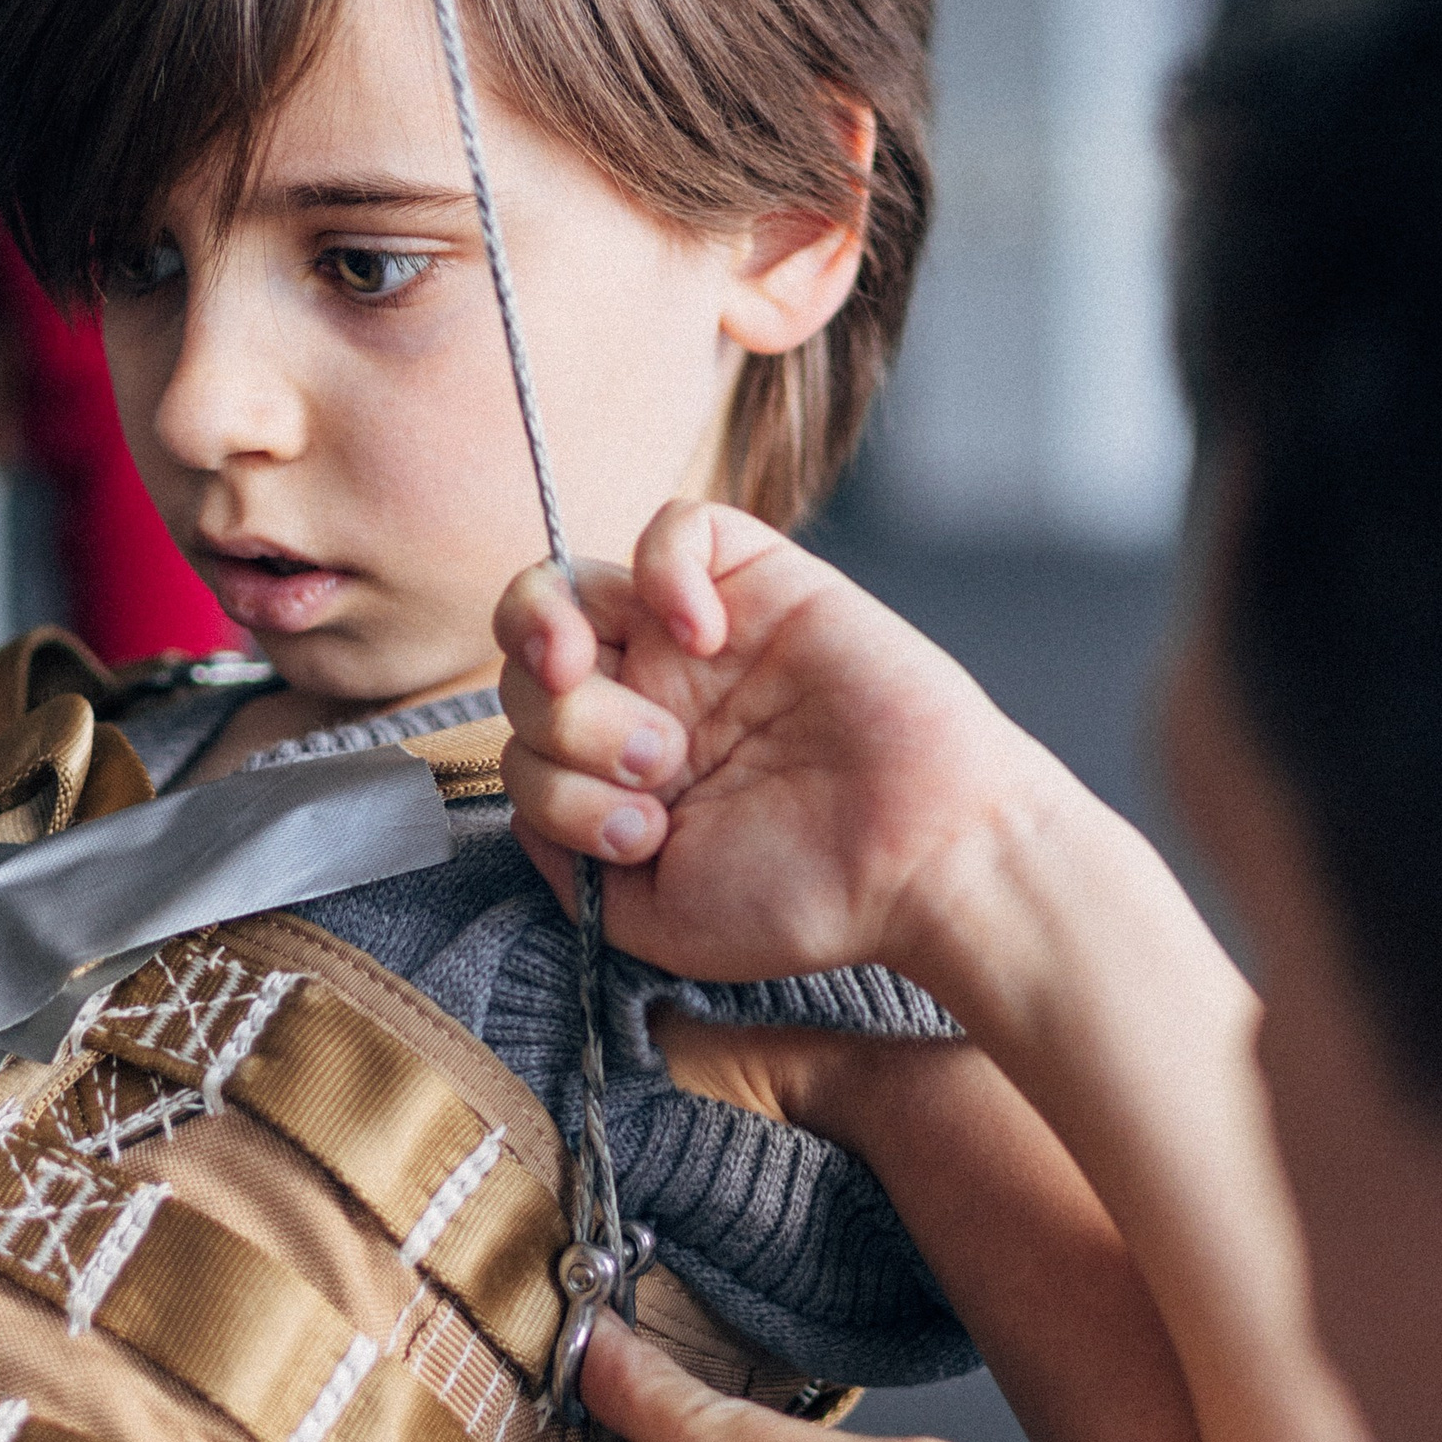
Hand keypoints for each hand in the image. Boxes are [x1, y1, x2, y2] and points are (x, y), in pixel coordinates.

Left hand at [495, 501, 1048, 991]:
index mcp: (615, 764)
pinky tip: (705, 636)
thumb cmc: (805, 897)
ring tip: (664, 736)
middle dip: (560, 725)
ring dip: (577, 656)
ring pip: (566, 586)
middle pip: (524, 656)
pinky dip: (661, 569)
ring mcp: (696, 633)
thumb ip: (563, 858)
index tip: (637, 835)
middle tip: (653, 774)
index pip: (518, 729)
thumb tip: (519, 798)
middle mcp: (646, 689)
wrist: (922, 862)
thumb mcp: (650, 915)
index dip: (547, 778)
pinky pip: (674, 526)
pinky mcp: (761, 581)